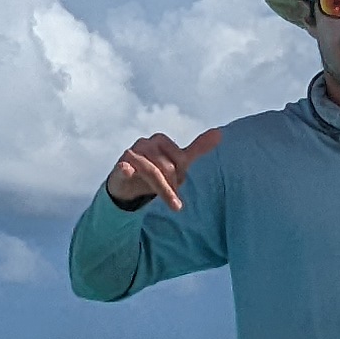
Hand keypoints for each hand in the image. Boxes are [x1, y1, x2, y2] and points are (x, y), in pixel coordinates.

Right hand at [105, 129, 222, 210]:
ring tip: (172, 205)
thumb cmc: (154, 171)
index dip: (182, 174)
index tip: (178, 183)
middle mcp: (145, 143)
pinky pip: (124, 167)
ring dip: (163, 191)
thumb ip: (196, 149)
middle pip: (167, 166)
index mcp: (160, 139)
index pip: (180, 158)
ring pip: (152, 172)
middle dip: (173, 184)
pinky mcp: (120, 167)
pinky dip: (126, 169)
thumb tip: (219, 134)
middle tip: (173, 196)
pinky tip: (127, 170)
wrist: (126, 184)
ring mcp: (131, 154)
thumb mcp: (177, 161)